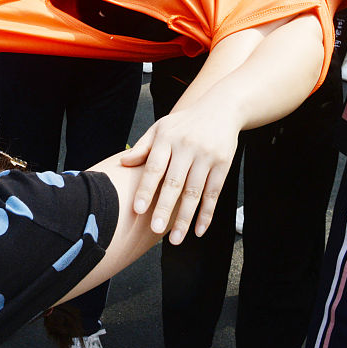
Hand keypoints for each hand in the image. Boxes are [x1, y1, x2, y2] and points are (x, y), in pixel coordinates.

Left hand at [119, 104, 239, 244]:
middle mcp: (187, 147)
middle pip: (174, 183)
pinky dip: (206, 214)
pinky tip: (199, 231)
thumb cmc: (184, 123)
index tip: (137, 209)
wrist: (220, 108)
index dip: (146, 189)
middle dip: (165, 208)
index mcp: (167, 138)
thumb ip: (142, 147)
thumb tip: (122, 163)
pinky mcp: (223, 164)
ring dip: (185, 218)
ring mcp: (206, 156)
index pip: (154, 167)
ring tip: (175, 239)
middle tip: (155, 230)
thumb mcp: (161, 128)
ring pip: (194, 193)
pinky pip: (214, 193)